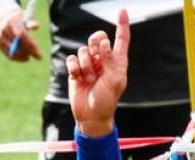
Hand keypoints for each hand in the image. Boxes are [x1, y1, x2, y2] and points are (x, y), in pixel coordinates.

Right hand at [0, 9, 41, 60]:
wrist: (6, 21)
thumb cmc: (20, 22)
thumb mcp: (27, 19)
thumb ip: (32, 23)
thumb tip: (36, 26)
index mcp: (12, 21)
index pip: (21, 34)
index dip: (30, 44)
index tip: (39, 51)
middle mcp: (4, 29)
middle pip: (17, 43)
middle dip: (29, 51)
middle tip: (38, 56)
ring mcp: (0, 37)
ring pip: (13, 50)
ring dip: (23, 55)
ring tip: (30, 56)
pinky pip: (8, 54)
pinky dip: (18, 58)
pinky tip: (25, 58)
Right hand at [66, 17, 129, 138]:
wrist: (91, 115)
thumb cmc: (106, 100)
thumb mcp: (114, 81)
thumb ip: (110, 60)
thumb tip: (104, 43)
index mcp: (118, 62)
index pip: (121, 39)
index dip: (122, 25)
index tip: (122, 11)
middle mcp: (104, 60)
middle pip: (98, 38)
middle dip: (95, 45)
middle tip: (97, 59)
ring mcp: (89, 64)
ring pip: (83, 49)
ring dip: (86, 65)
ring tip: (89, 79)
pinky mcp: (76, 69)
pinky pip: (72, 58)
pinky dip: (75, 68)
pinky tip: (79, 78)